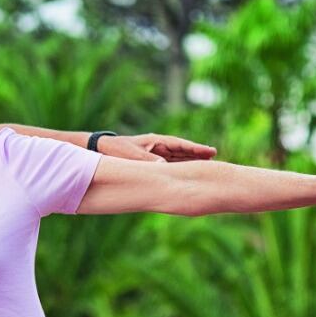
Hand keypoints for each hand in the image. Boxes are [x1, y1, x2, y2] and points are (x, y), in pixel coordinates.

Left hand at [100, 133, 217, 162]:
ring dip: (190, 162)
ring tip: (207, 165)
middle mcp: (158, 147)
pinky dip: (178, 169)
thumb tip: (163, 167)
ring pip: (177, 159)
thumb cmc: (115, 149)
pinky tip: (187, 174)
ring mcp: (155, 155)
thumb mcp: (131, 155)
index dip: (195, 149)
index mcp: (156, 142)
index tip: (210, 151)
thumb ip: (147, 161)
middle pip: (182, 151)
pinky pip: (167, 166)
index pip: (180, 145)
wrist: (100, 150)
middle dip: (197, 154)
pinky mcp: (150, 163)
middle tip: (215, 156)